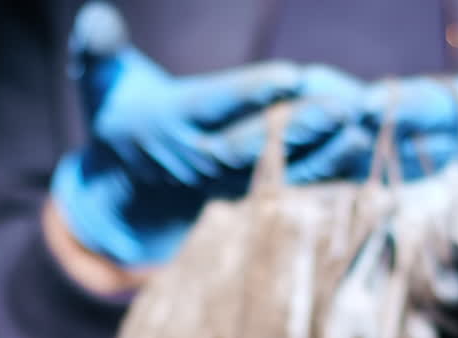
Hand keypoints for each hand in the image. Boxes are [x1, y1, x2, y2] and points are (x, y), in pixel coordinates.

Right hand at [51, 2, 366, 267]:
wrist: (127, 189)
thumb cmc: (121, 116)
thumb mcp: (100, 82)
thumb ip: (97, 50)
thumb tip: (97, 18)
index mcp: (171, 124)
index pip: (215, 106)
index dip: (252, 92)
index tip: (290, 76)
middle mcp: (200, 160)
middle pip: (254, 145)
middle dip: (299, 128)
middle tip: (342, 107)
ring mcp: (227, 185)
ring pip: (279, 172)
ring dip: (322, 156)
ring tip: (361, 131)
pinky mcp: (249, 198)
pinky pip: (290, 188)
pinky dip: (325, 176)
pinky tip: (361, 155)